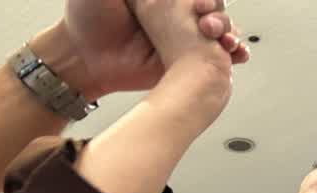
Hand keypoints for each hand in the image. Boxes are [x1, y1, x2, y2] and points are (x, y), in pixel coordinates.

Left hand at [46, 0, 247, 99]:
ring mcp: (181, 39)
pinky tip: (235, 54)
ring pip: (220, 31)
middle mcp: (175, 14)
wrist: (82, 60)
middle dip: (219, 15)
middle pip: (213, 8)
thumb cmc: (85, 18)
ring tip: (222, 39)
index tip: (199, 3)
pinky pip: (215, 58)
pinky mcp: (183, 62)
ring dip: (229, 32)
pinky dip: (232, 54)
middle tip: (207, 22)